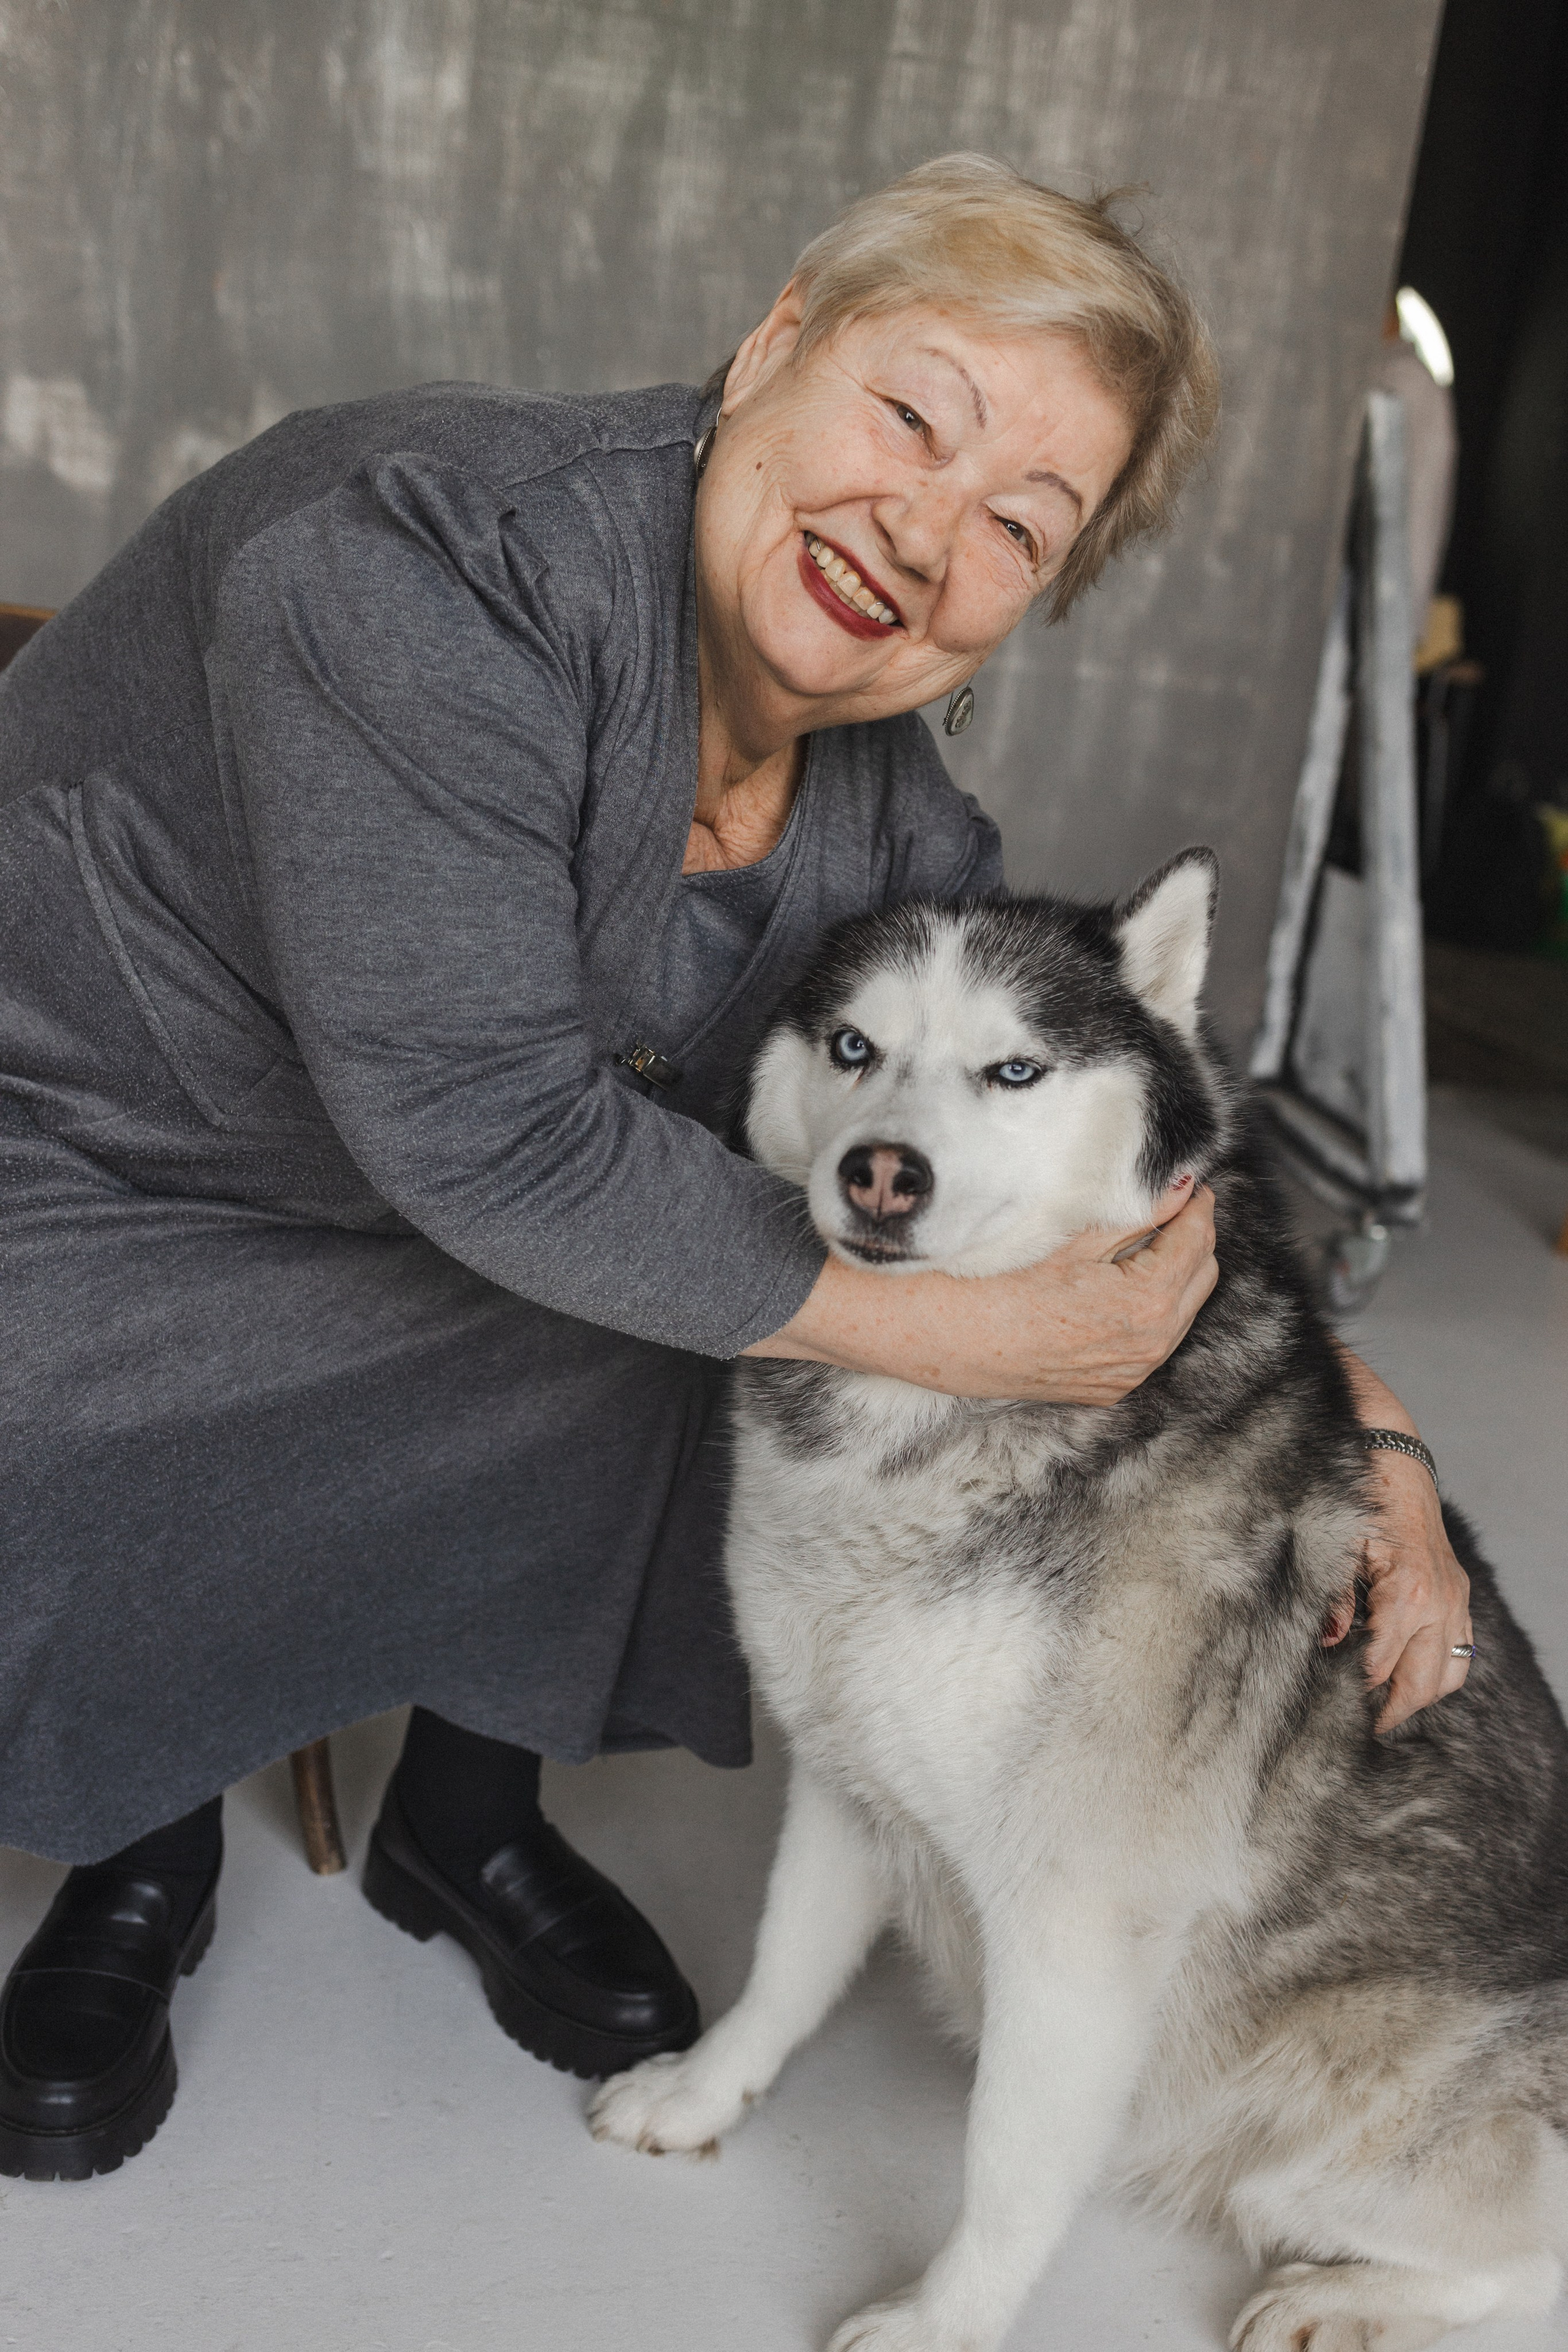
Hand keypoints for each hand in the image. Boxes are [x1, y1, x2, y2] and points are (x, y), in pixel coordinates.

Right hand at [748, 1179, 1217, 1403]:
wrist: (912, 1335)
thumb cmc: (973, 1280)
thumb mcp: (1059, 1237)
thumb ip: (1128, 1216)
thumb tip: (1180, 1186)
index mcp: (1138, 1310)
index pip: (1195, 1244)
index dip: (1196, 1205)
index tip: (1187, 1177)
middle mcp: (1136, 1354)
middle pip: (1196, 1282)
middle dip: (1191, 1239)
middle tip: (1169, 1198)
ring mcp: (1115, 1378)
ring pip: (1174, 1318)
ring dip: (1171, 1275)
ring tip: (1146, 1233)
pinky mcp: (1091, 1389)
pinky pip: (1142, 1347)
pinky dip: (1145, 1312)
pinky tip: (1119, 1281)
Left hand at [1358, 1448, 1472, 1730]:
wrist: (1394, 1462)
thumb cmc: (1362, 1503)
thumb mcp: (1336, 1549)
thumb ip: (1333, 1601)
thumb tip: (1326, 1644)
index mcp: (1407, 1594)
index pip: (1381, 1667)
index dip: (1356, 1693)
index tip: (1334, 1711)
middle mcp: (1439, 1604)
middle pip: (1421, 1684)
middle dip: (1391, 1711)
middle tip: (1362, 1728)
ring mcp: (1456, 1600)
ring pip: (1449, 1675)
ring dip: (1420, 1697)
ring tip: (1387, 1710)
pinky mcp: (1461, 1595)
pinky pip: (1462, 1650)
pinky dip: (1441, 1671)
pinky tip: (1414, 1677)